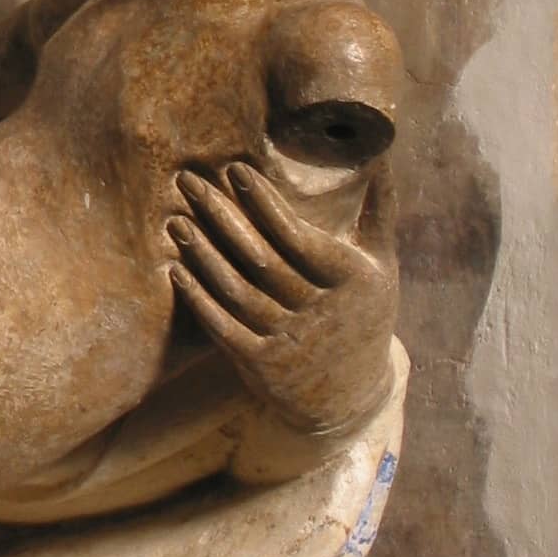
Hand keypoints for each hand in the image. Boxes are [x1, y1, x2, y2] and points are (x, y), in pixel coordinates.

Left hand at [166, 163, 396, 435]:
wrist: (352, 397)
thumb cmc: (364, 314)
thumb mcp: (381, 267)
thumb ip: (378, 214)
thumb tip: (381, 159)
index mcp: (350, 281)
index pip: (298, 237)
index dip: (265, 203)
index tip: (235, 170)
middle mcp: (320, 312)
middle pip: (261, 259)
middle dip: (222, 216)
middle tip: (189, 182)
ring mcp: (289, 342)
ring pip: (238, 291)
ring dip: (203, 255)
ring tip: (176, 221)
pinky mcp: (262, 366)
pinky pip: (224, 328)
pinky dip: (199, 299)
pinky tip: (176, 269)